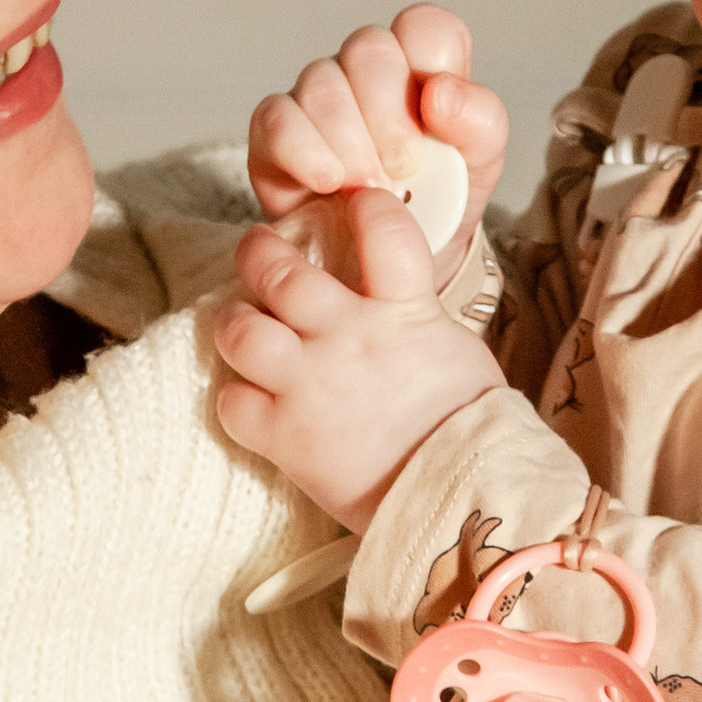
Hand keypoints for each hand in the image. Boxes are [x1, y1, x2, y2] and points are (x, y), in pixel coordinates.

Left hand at [212, 184, 502, 531]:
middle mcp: (348, 337)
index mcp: (404, 311)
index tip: (353, 201)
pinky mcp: (285, 436)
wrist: (460, 500)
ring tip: (241, 322)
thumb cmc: (470, 429)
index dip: (364, 206)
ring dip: (235, 322)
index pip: (382, 228)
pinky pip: (231, 401)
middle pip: (280, 271)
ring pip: (240, 330)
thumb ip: (416, 316)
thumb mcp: (456, 351)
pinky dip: (236, 397)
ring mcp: (310, 385)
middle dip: (260, 252)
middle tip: (259, 251)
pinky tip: (252, 398)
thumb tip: (400, 298)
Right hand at [247, 7, 507, 286]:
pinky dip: (303, 150)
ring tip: (367, 190)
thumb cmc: (437, 204)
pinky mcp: (274, 132)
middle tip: (404, 168)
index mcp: (422, 68)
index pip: (425, 28)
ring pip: (321, 83)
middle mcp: (366, 72)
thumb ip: (479, 122)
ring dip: (350, 141)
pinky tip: (326, 182)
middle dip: (388, 112)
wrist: (388, 269)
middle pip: (369, 49)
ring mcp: (317, 97)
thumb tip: (440, 93)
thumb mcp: (479, 167)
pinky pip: (276, 118)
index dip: (430, 61)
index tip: (436, 117)